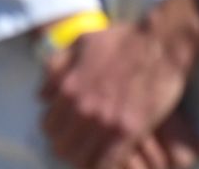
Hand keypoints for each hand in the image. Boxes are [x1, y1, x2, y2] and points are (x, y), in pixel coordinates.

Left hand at [39, 22, 190, 167]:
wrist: (158, 43)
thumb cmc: (119, 41)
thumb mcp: (77, 46)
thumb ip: (55, 71)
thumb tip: (41, 97)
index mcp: (67, 88)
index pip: (48, 127)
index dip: (54, 133)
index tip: (65, 133)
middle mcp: (83, 107)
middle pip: (62, 147)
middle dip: (68, 149)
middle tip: (80, 146)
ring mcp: (106, 121)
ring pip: (82, 159)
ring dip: (85, 159)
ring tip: (94, 154)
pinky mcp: (131, 130)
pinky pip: (108, 161)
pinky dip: (105, 164)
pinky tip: (110, 159)